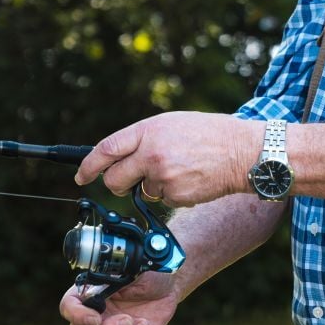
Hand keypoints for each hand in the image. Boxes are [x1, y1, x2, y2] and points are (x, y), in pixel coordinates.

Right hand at [59, 270, 178, 324]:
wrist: (167, 287)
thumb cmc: (150, 273)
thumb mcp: (136, 269)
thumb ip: (120, 276)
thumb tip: (111, 283)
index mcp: (91, 291)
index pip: (68, 307)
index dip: (77, 316)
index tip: (97, 318)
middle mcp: (93, 313)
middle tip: (128, 320)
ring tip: (143, 324)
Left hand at [75, 110, 255, 206]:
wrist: (243, 152)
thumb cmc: (211, 134)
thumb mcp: (174, 124)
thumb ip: (146, 137)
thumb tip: (120, 155)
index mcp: (149, 130)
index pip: (107, 148)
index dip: (89, 165)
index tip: (81, 175)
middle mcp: (151, 152)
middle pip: (114, 179)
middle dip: (116, 185)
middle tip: (126, 183)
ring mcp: (162, 175)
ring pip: (141, 192)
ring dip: (153, 187)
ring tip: (180, 170)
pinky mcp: (174, 195)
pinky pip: (162, 200)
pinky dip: (172, 194)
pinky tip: (190, 180)